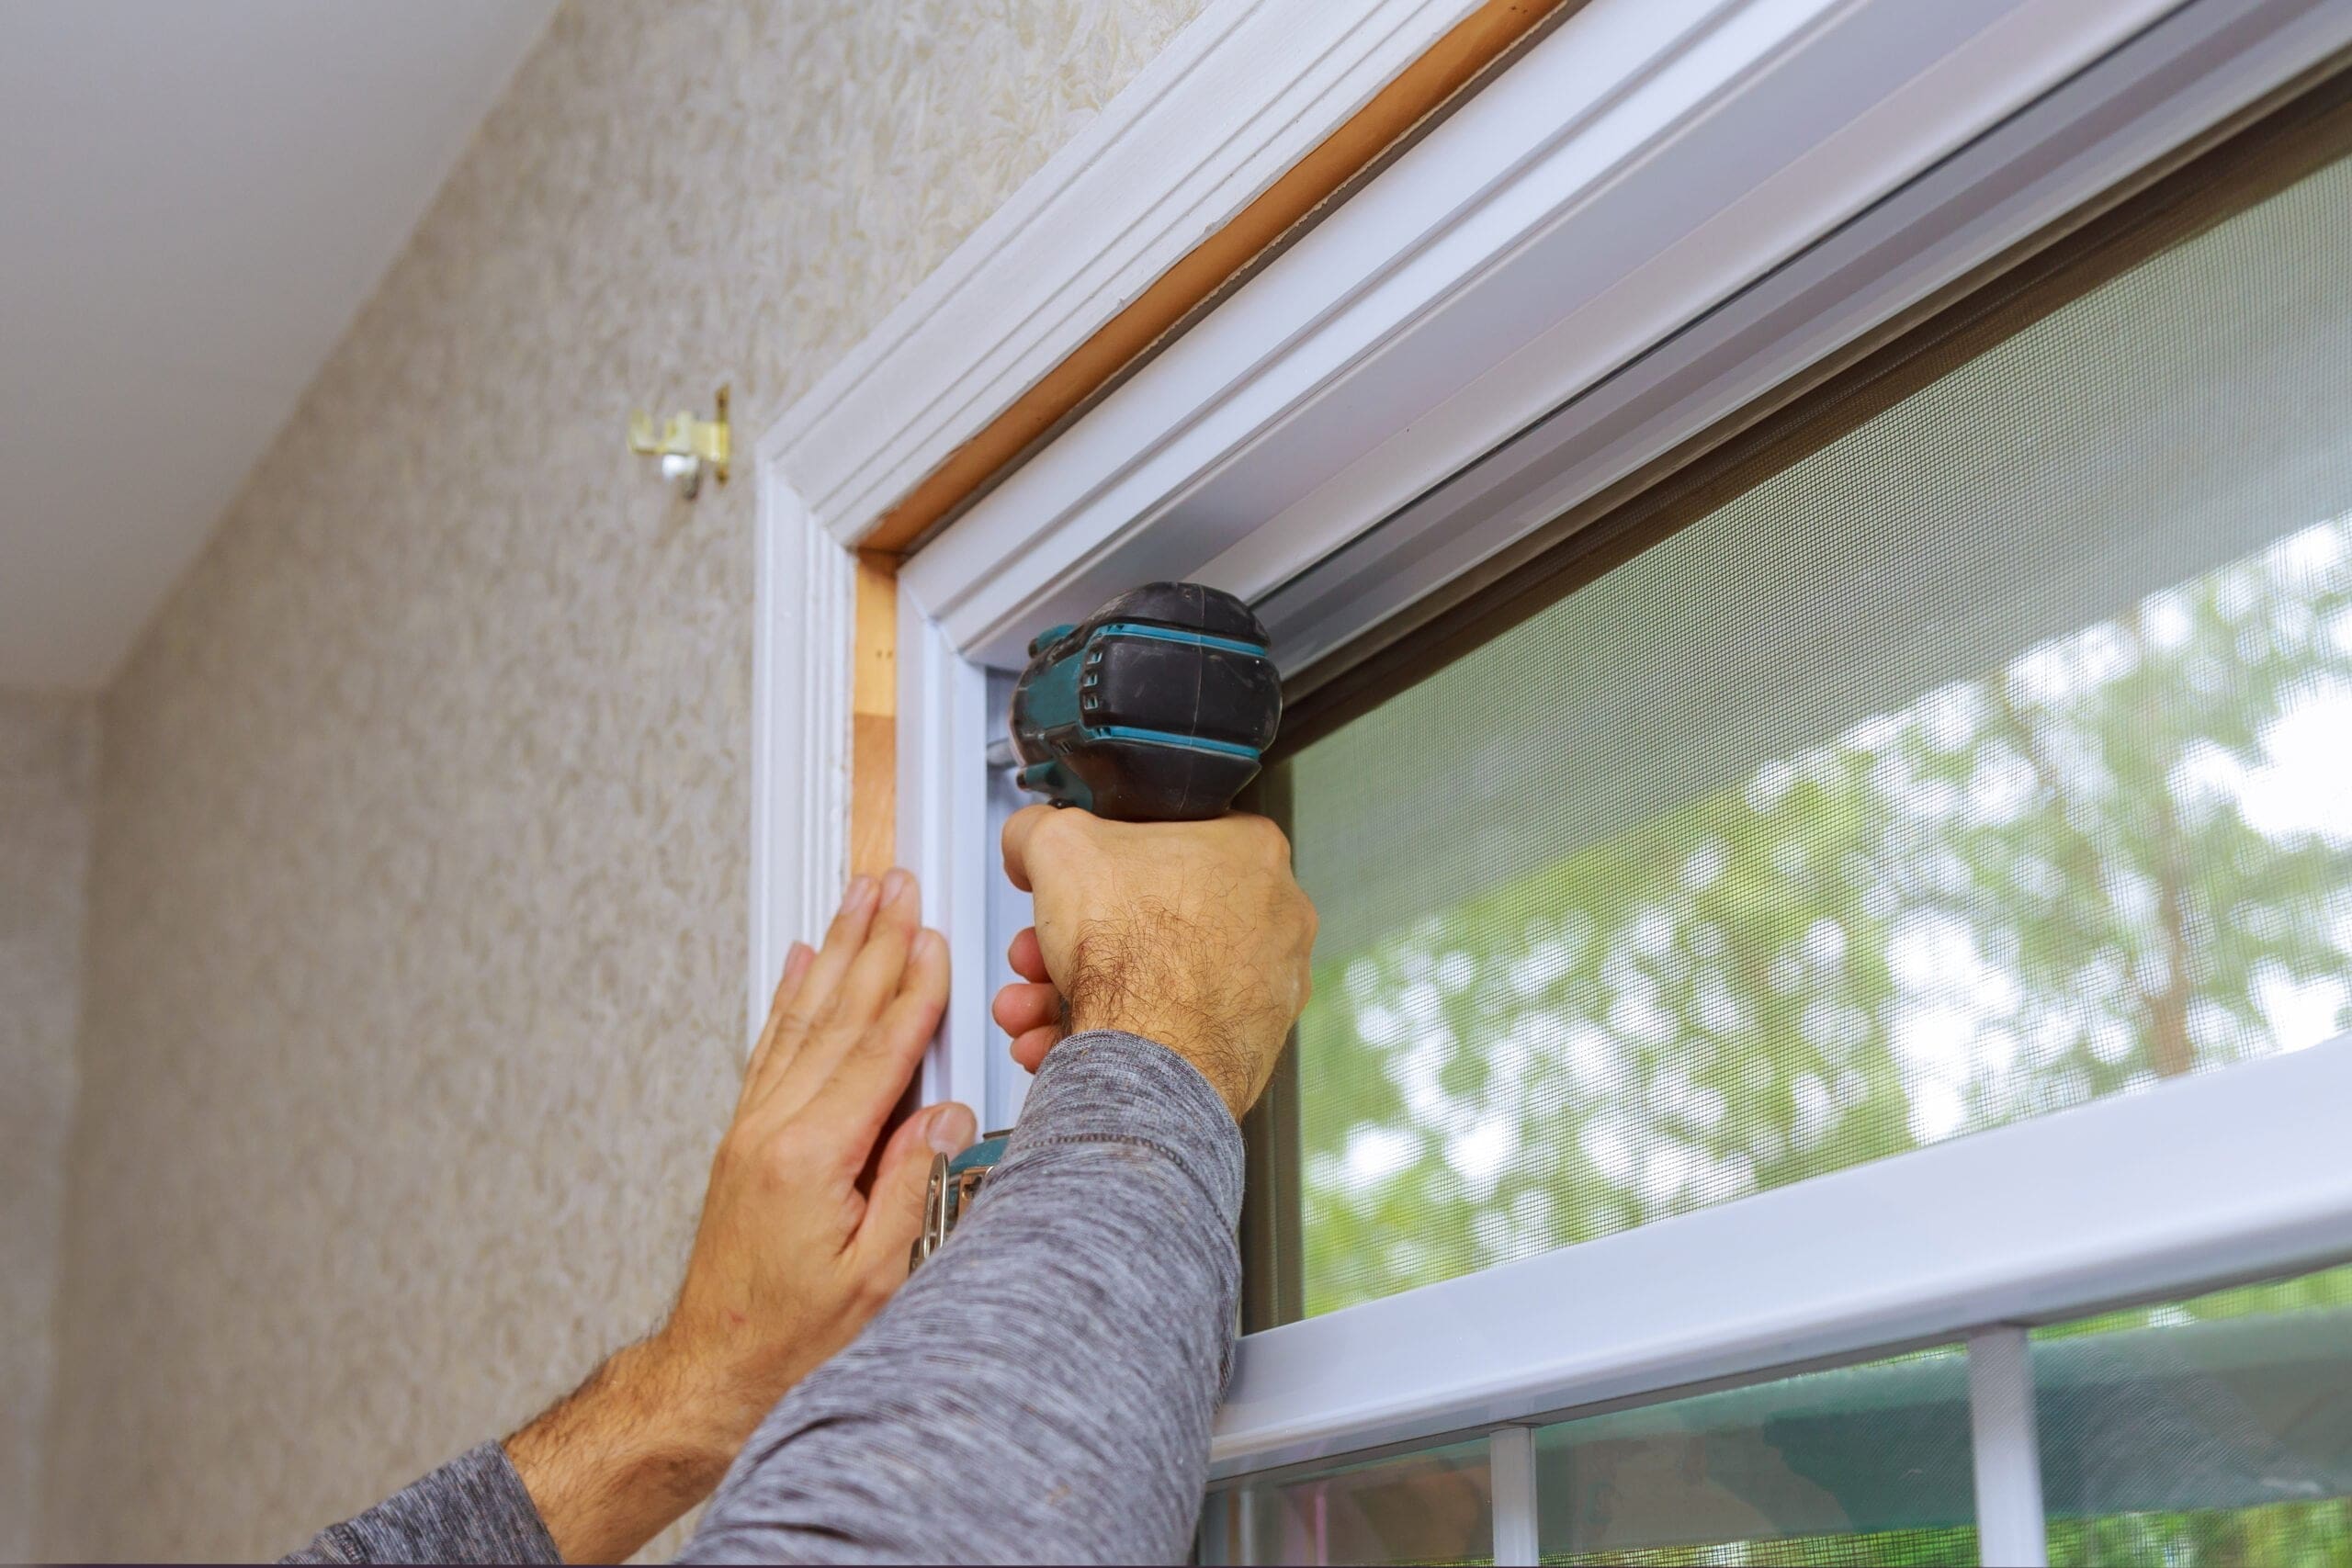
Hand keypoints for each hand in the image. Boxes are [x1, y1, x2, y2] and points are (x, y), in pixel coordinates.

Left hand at [504, 869, 973, 1561]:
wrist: (714, 1372)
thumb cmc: (796, 1340)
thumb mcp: (878, 1275)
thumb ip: (910, 1183)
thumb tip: (943, 1114)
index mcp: (812, 1159)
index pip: (877, 1055)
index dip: (912, 994)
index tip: (933, 940)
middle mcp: (774, 1133)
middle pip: (836, 1018)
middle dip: (873, 945)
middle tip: (893, 885)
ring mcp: (753, 1132)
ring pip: (801, 1022)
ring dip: (835, 954)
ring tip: (855, 900)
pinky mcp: (744, 1143)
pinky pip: (770, 1052)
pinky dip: (788, 1001)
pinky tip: (801, 964)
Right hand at [992, 806, 1316, 1118]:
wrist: (1152, 1062)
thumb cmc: (1137, 955)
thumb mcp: (1058, 846)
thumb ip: (1039, 829)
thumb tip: (1030, 838)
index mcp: (1252, 851)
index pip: (1163, 840)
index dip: (1097, 865)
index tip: (1067, 888)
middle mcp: (1273, 916)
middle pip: (1146, 918)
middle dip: (1071, 942)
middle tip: (1037, 955)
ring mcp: (1265, 985)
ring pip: (1150, 978)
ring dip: (1073, 993)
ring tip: (1033, 1007)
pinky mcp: (1246, 1044)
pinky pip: (1167, 1029)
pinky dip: (1109, 1034)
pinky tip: (1058, 1039)